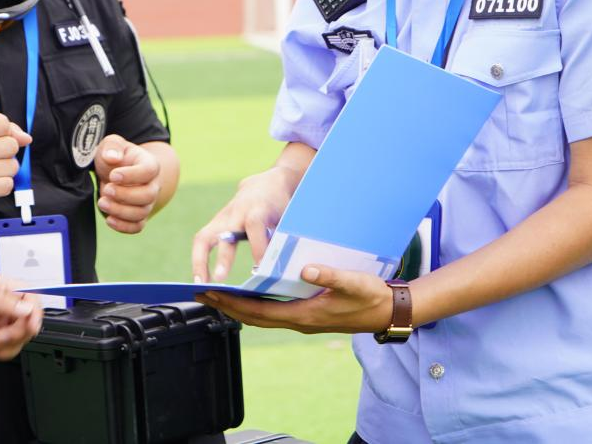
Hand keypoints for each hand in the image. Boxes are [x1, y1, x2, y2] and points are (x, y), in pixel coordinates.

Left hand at [0, 275, 43, 362]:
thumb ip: (2, 303)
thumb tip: (26, 308)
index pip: (30, 295)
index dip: (35, 310)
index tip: (30, 323)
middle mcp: (1, 306)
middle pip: (29, 319)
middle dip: (18, 330)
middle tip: (2, 334)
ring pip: (21, 336)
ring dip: (8, 342)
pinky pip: (10, 349)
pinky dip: (2, 351)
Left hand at [94, 134, 160, 233]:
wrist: (117, 171)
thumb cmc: (115, 156)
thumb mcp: (112, 144)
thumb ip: (112, 146)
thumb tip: (112, 157)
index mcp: (150, 164)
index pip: (149, 171)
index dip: (131, 175)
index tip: (113, 175)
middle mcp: (153, 185)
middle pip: (148, 195)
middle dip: (125, 195)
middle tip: (106, 189)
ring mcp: (147, 202)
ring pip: (141, 213)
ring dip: (120, 211)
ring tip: (102, 202)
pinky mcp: (139, 216)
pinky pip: (137, 226)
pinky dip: (124, 226)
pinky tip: (109, 219)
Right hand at [191, 166, 298, 282]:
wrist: (268, 184)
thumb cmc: (282, 206)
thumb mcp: (287, 219)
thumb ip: (280, 240)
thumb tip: (277, 271)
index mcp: (259, 208)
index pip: (255, 225)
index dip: (257, 247)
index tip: (260, 270)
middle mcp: (237, 212)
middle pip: (225, 233)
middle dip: (223, 257)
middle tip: (220, 279)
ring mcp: (223, 217)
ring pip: (203, 237)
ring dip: (199, 262)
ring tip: (200, 284)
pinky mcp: (215, 223)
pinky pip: (202, 241)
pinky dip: (199, 261)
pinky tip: (201, 279)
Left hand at [199, 264, 394, 334]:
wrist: (390, 312)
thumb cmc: (372, 296)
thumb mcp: (354, 282)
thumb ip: (330, 275)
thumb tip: (305, 270)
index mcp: (304, 315)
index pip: (259, 312)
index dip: (233, 304)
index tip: (212, 295)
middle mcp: (298, 321)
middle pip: (254, 317)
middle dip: (226, 306)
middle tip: (201, 295)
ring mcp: (302, 320)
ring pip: (261, 317)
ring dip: (238, 307)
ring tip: (216, 295)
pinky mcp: (307, 315)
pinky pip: (272, 313)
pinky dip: (255, 306)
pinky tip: (247, 296)